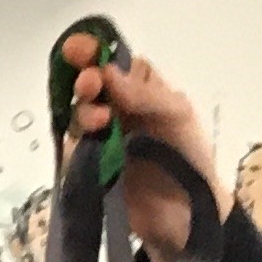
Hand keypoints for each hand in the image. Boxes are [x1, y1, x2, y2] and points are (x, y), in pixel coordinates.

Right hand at [59, 37, 224, 259]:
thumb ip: (146, 94)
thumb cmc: (189, 155)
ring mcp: (98, 137)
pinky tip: (89, 145)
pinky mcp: (87, 167)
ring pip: (77, 115)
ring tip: (101, 120)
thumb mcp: (178, 115)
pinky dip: (76, 144)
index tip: (79, 50)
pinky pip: (71, 151)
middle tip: (91, 85)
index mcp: (137, 87)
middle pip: (87, 85)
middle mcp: (114, 107)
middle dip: (84, 80)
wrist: (185, 212)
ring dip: (84, 112)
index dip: (92, 52)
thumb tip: (109, 74)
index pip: (110, 62)